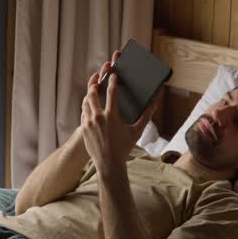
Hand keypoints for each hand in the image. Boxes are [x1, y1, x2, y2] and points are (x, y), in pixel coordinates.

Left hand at [79, 50, 157, 177]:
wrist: (108, 163)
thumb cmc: (124, 148)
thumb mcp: (136, 132)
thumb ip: (146, 117)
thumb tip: (154, 104)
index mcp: (112, 116)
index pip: (111, 92)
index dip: (112, 81)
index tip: (113, 75)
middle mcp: (98, 117)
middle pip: (92, 93)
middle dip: (94, 83)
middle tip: (98, 76)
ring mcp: (89, 123)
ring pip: (85, 102)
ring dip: (89, 94)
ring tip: (92, 88)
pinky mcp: (83, 128)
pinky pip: (83, 112)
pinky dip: (86, 106)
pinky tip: (89, 104)